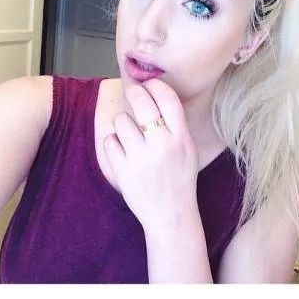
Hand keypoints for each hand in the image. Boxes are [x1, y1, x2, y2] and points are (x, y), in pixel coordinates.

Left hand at [103, 78, 199, 232]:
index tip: (150, 84)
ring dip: (124, 123)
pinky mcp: (123, 171)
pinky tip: (123, 152)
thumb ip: (176, 125)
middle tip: (132, 92)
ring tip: (130, 135)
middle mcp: (163, 146)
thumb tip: (155, 94)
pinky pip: (109, 141)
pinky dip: (114, 143)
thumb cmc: (180, 178)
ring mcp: (141, 159)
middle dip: (134, 92)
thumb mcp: (188, 149)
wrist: (171, 214)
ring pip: (121, 120)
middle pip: (142, 103)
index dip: (156, 85)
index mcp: (182, 139)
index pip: (168, 99)